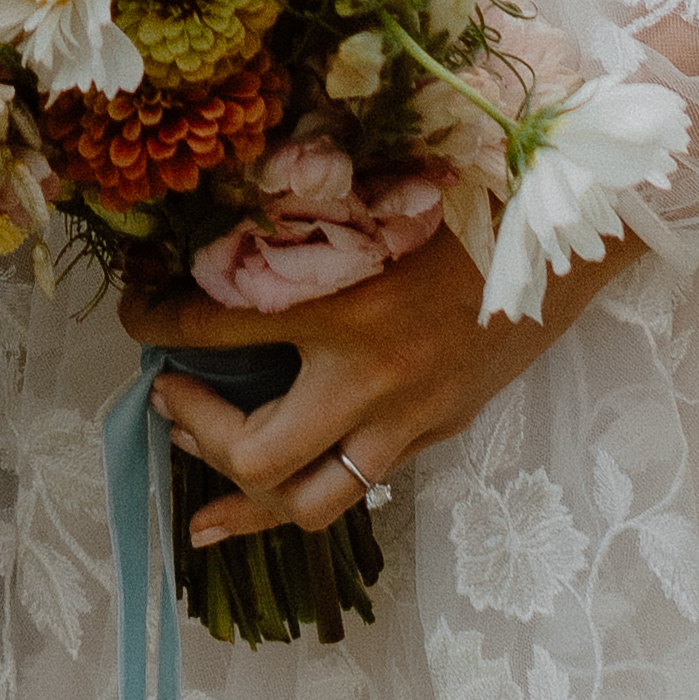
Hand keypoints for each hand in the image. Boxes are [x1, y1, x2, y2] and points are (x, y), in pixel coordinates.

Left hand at [130, 226, 623, 547]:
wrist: (566, 239)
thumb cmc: (469, 196)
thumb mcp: (376, 199)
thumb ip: (307, 221)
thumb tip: (226, 216)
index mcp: (343, 306)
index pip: (217, 325)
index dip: (157, 321)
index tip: (132, 313)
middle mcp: (368, 379)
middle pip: (253, 453)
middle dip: (196, 432)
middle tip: (166, 399)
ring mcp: (405, 421)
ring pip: (308, 503)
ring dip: (247, 503)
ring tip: (204, 501)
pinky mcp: (435, 435)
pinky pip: (360, 485)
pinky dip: (312, 491)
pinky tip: (287, 489)